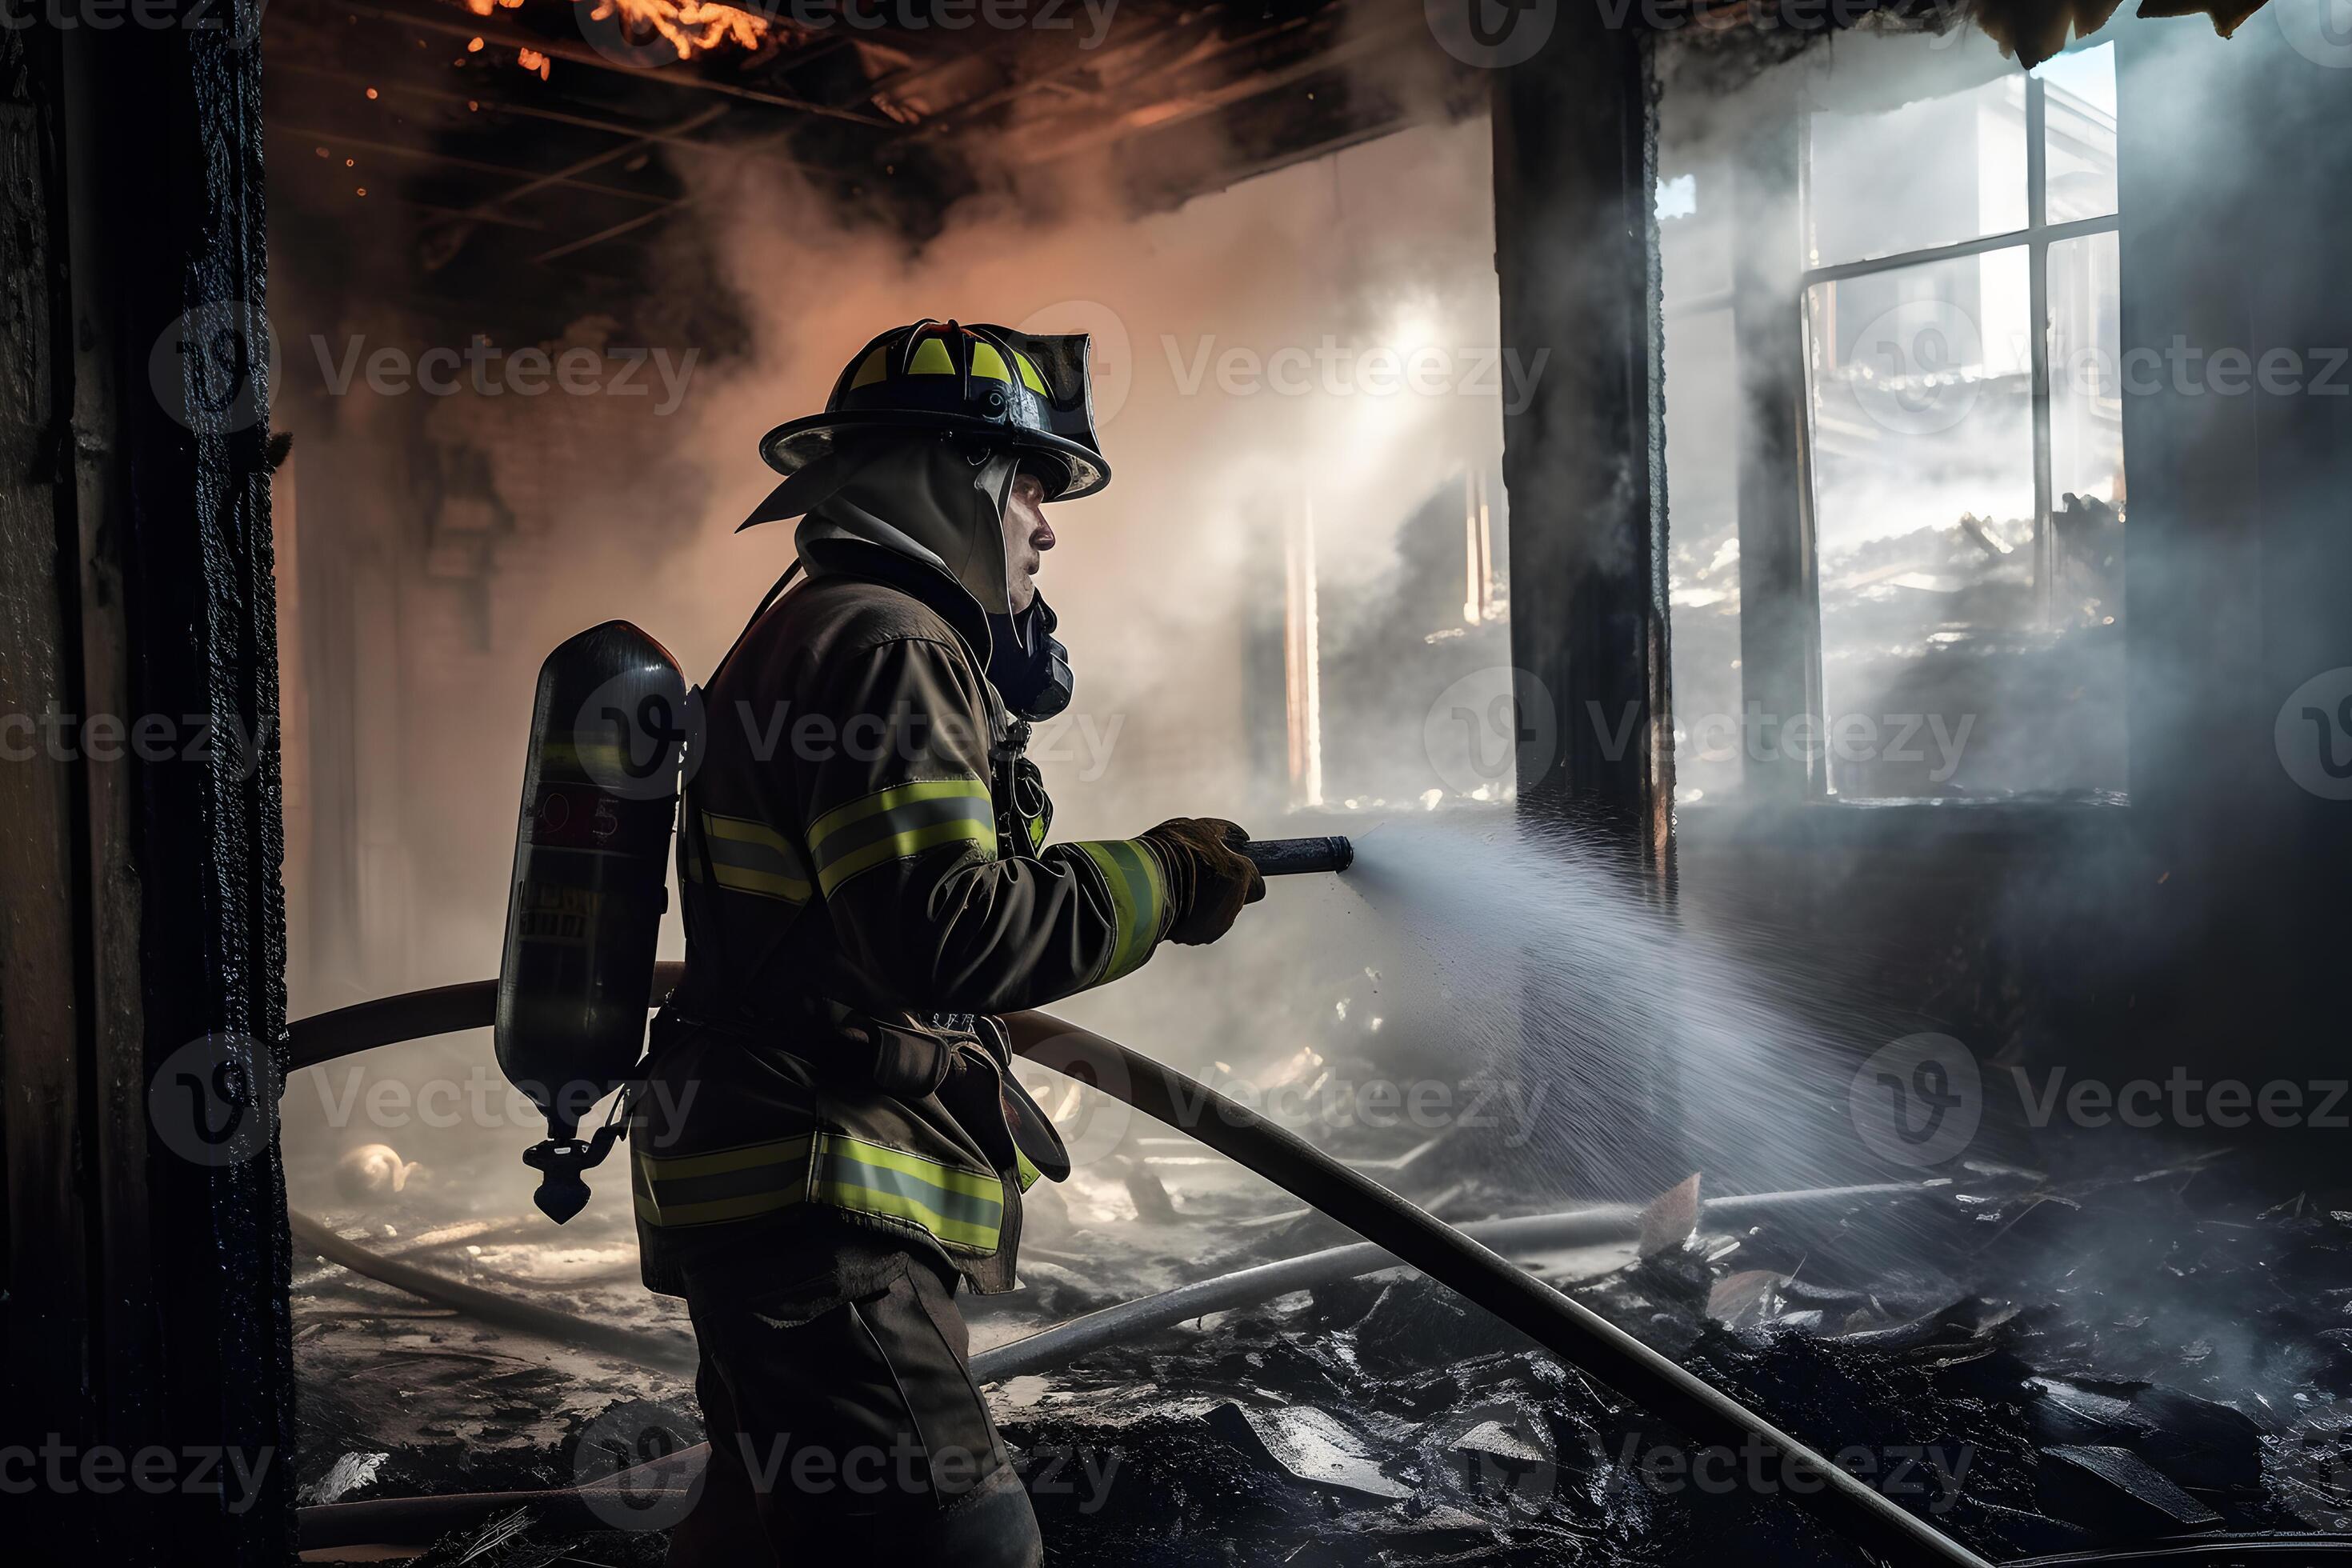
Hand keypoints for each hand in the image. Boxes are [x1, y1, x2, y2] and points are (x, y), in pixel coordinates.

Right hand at [1139, 817, 1265, 945]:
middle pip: (1237, 900)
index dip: (1245, 877)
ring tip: (1182, 889)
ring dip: (1208, 905)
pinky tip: (1174, 903)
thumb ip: (1224, 833)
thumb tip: (1242, 838)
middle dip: (1224, 890)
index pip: (1258, 886)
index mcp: (1240, 875)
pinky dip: (1191, 918)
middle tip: (1200, 877)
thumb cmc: (1170, 849)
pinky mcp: (1195, 937)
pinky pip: (1199, 927)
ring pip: (1218, 915)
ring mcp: (1215, 924)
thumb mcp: (1199, 828)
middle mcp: (1233, 904)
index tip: (1230, 870)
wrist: (1140, 881)